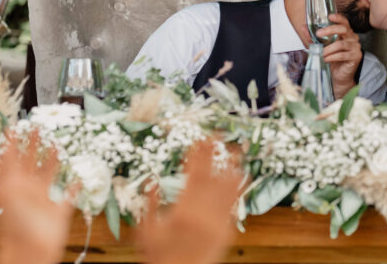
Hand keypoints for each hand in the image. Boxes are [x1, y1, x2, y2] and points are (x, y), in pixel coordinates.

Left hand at [0, 130, 75, 263]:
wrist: (30, 252)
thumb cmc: (16, 224)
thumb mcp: (8, 191)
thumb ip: (8, 168)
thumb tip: (4, 144)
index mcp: (12, 186)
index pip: (11, 159)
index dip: (12, 144)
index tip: (14, 127)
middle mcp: (26, 190)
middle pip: (30, 164)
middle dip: (33, 146)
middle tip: (38, 128)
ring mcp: (43, 201)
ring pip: (48, 176)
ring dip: (52, 161)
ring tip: (56, 145)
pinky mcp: (59, 212)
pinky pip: (68, 197)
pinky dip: (73, 187)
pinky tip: (77, 178)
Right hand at [136, 139, 245, 263]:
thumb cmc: (159, 258)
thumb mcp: (147, 232)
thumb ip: (150, 205)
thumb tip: (151, 180)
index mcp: (182, 211)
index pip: (193, 175)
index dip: (198, 155)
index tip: (200, 138)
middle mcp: (203, 214)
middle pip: (211, 176)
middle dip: (214, 154)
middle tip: (217, 135)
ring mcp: (217, 223)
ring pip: (228, 190)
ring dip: (232, 168)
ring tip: (236, 151)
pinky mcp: (226, 232)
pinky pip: (233, 206)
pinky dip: (237, 189)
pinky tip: (240, 177)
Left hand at [316, 13, 362, 97]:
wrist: (339, 75)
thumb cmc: (332, 59)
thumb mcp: (322, 46)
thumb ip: (313, 37)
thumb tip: (303, 27)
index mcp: (346, 32)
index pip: (344, 22)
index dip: (338, 18)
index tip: (330, 16)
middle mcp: (352, 37)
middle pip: (343, 29)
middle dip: (330, 30)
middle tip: (318, 34)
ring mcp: (355, 47)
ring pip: (341, 44)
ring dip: (328, 48)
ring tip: (320, 53)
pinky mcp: (356, 56)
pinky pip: (343, 55)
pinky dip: (332, 57)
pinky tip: (326, 59)